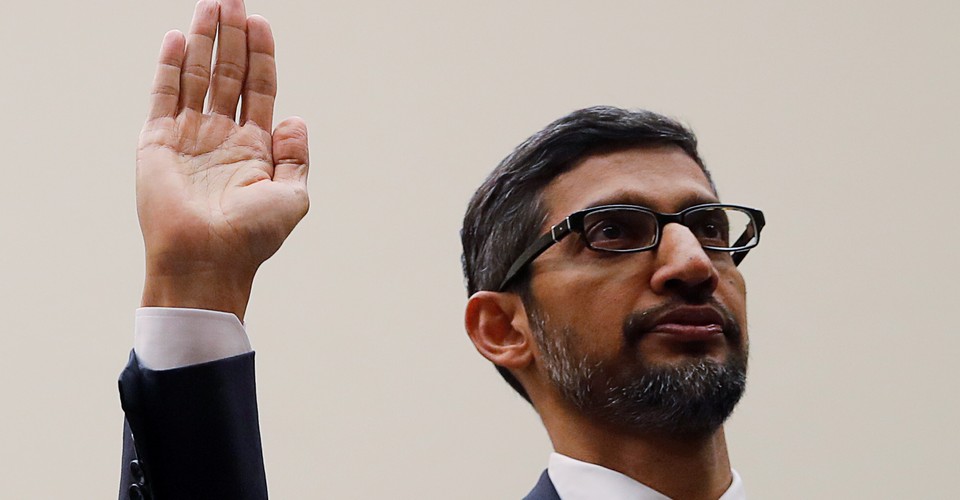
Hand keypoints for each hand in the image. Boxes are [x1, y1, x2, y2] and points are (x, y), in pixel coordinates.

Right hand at [137, 0, 308, 319]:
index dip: (261, 56)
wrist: (207, 261)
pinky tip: (175, 37)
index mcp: (255, 148)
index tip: (260, 22)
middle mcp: (222, 137)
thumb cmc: (252, 237)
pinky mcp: (158, 142)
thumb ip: (297, 157)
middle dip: (232, 38)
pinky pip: (163, 95)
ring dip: (203, 41)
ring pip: (196, 76)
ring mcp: (190, 136)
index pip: (259, 89)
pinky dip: (168, 65)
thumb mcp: (293, 197)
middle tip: (233, 0)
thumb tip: (296, 118)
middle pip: (228, 74)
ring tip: (211, 5)